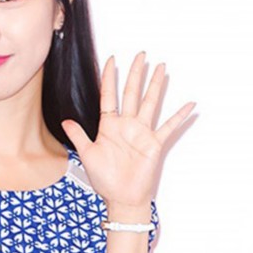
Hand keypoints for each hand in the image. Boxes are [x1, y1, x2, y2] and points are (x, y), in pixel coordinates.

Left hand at [61, 52, 194, 209]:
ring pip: (150, 103)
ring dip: (156, 86)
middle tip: (140, 54)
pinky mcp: (154, 143)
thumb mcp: (87, 154)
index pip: (109, 95)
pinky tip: (188, 104)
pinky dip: (179, 116)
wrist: (121, 198)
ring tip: (161, 68)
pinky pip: (169, 126)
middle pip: (131, 93)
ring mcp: (141, 133)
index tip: (111, 60)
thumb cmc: (104, 179)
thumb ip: (78, 136)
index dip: (109, 77)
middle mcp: (126, 125)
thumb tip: (65, 120)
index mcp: (108, 126)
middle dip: (135, 74)